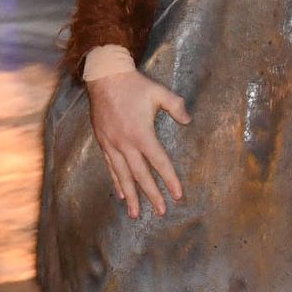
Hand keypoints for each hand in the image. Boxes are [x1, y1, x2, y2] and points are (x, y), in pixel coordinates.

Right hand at [88, 60, 187, 216]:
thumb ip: (176, 106)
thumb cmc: (133, 85)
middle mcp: (126, 144)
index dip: (169, 179)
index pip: (159, 162)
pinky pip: (111, 167)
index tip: (178, 194)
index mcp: (141, 134)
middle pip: (141, 175)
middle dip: (152, 195)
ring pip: (123, 176)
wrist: (104, 77)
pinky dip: (117, 182)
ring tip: (136, 214)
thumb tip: (188, 120)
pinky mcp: (103, 142)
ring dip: (131, 196)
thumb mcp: (159, 92)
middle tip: (161, 212)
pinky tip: (121, 194)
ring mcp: (112, 145)